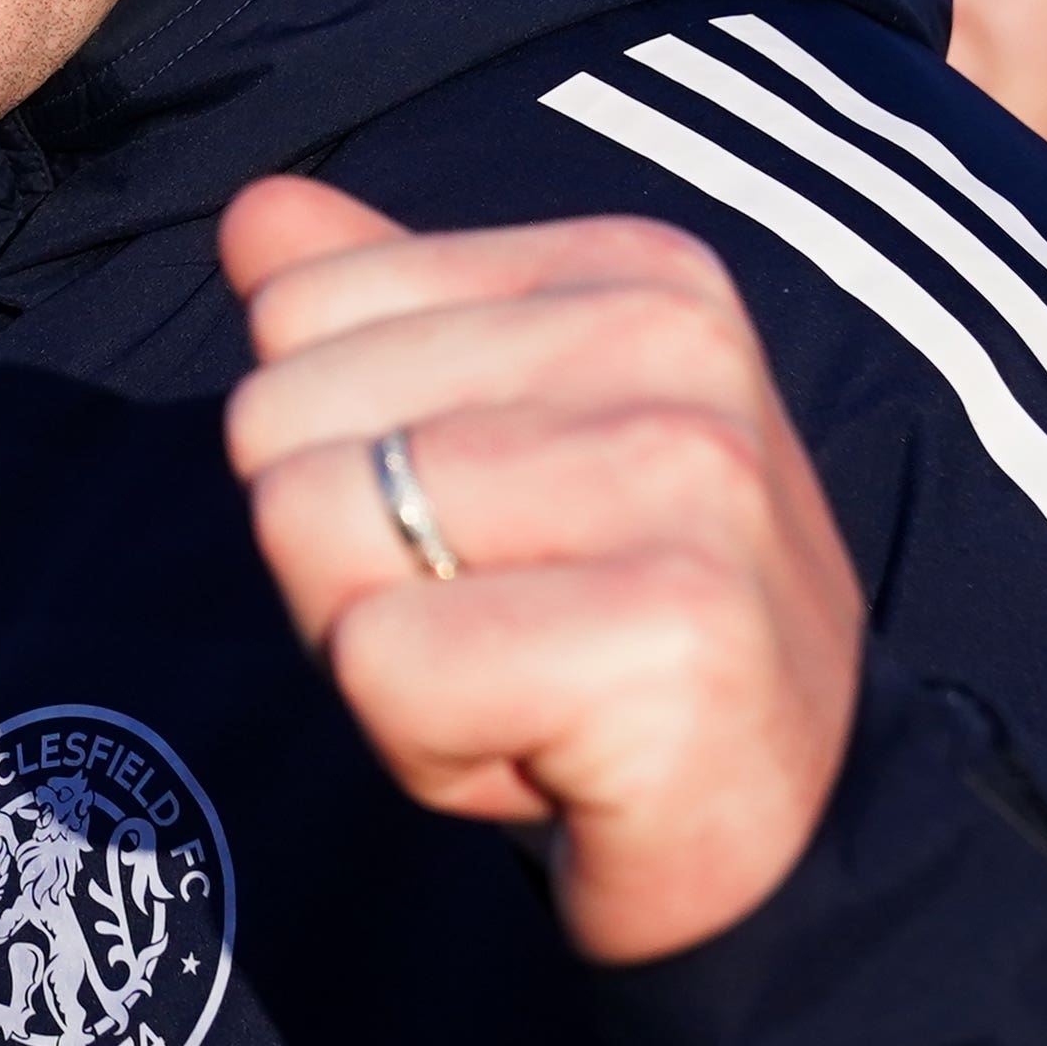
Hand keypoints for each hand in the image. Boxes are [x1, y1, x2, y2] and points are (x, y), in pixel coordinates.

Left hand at [220, 178, 862, 963]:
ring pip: (315, 537)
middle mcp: (673, 344)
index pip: (297, 312)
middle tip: (497, 629)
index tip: (487, 536)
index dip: (344, 456)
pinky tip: (550, 756)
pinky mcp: (672, 638)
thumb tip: (258, 215)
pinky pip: (382, 666)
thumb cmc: (604, 627)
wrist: (788, 830)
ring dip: (384, 662)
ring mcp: (688, 485)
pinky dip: (424, 749)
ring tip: (521, 683)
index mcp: (634, 270)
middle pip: (281, 425)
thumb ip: (378, 315)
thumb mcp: (489, 441)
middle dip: (346, 567)